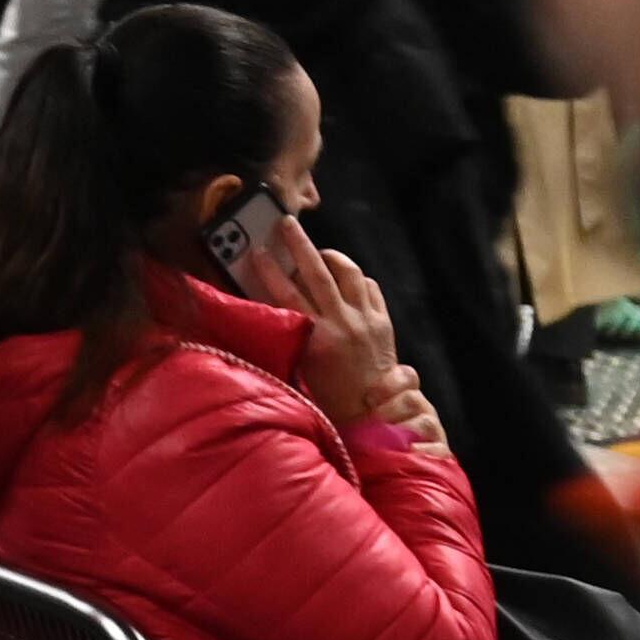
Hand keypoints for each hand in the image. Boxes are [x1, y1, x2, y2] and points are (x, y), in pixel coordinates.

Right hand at [280, 225, 426, 434]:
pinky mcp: (383, 323)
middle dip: (299, 245)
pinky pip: (370, 288)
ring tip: (318, 250)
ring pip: (349, 273)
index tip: (256, 252)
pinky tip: (345, 278)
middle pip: (318, 272)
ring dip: (331, 256)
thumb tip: (272, 300)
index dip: (269, 270)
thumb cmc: (329, 397)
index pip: (287, 293)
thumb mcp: (302, 364)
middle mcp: (344, 324)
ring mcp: (367, 321)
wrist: (372, 414)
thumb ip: (290, 331)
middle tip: (286, 224)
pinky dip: (356, 278)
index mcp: (318, 338)